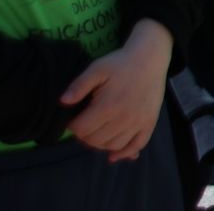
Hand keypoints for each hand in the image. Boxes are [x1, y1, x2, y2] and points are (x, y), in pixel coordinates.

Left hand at [60, 20, 171, 162]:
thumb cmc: (120, 63)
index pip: (82, 130)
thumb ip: (79, 86)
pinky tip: (114, 156)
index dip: (73, 126)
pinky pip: (137, 145)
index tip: (74, 118)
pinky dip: (125, 153)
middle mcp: (124, 118)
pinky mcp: (150, 122)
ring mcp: (138, 122)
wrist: (150, 58)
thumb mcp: (97, 68)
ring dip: (101, 144)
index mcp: (108, 106)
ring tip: (98, 132)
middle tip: (85, 124)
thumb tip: (63, 102)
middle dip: (85, 135)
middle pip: (95, 141)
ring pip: (113, 146)